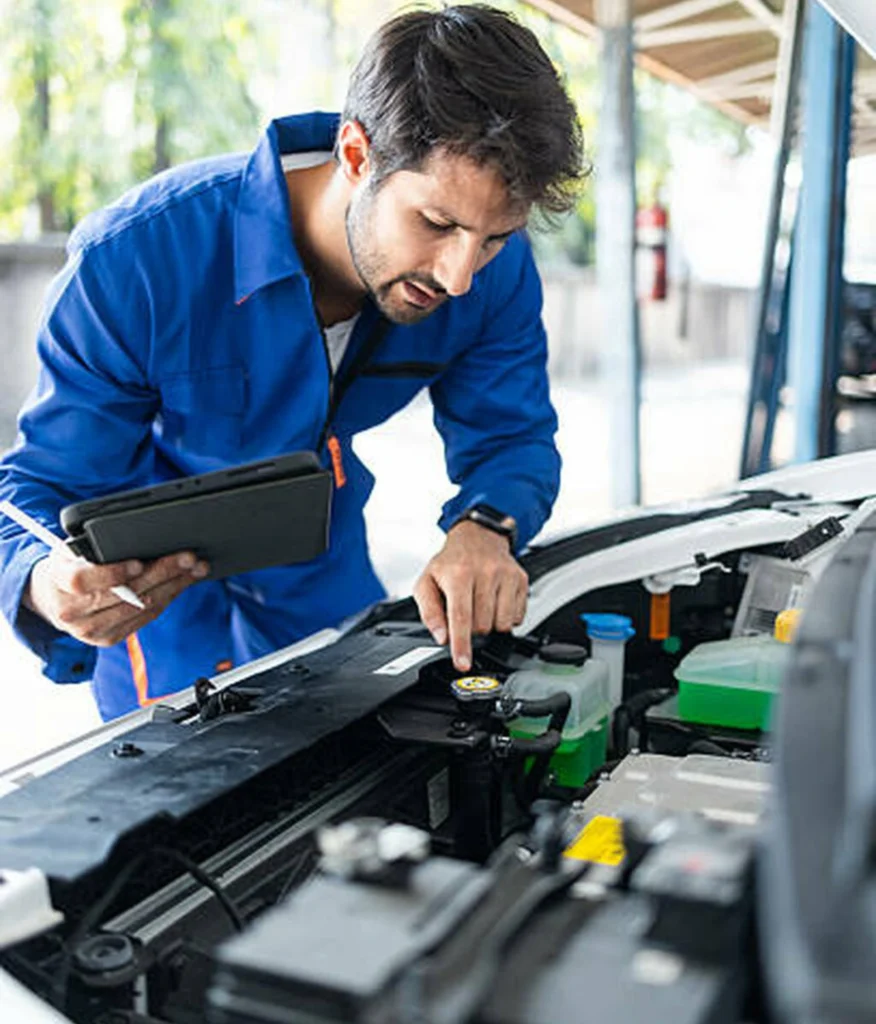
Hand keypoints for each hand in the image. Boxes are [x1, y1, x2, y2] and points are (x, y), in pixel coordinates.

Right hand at [23, 547, 209, 647]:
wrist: (53, 598)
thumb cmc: (69, 565)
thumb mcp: (72, 550)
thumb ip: (95, 547)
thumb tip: (139, 538)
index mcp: (59, 583)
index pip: (83, 580)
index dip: (113, 573)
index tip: (138, 563)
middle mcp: (73, 612)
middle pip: (125, 594)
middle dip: (162, 573)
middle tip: (187, 557)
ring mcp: (91, 630)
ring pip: (141, 607)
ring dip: (174, 585)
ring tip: (195, 568)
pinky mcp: (108, 638)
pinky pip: (145, 617)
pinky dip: (168, 597)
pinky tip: (182, 583)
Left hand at [413, 520, 527, 672]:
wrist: (477, 536)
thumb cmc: (450, 562)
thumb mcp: (426, 582)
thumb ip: (429, 612)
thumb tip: (441, 636)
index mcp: (459, 574)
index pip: (460, 616)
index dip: (461, 644)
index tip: (463, 662)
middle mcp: (485, 572)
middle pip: (482, 625)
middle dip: (472, 628)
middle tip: (465, 610)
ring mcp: (506, 575)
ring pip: (501, 624)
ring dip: (489, 624)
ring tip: (480, 605)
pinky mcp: (521, 579)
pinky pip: (517, 617)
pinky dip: (504, 617)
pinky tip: (494, 601)